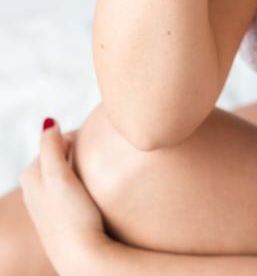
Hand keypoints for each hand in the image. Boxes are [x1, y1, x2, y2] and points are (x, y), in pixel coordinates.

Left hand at [19, 119, 107, 274]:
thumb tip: (49, 122)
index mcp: (30, 176)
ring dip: (83, 165)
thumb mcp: (58, 177)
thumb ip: (51, 148)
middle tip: (101, 149)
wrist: (84, 258)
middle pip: (59, 155)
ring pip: (66, 172)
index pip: (55, 141)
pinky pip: (73, 188)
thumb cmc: (71, 217)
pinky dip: (84, 180)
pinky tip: (98, 188)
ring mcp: (50, 205)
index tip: (96, 135)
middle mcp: (35, 190)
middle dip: (78, 149)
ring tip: (101, 166)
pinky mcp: (63, 216)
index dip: (76, 135)